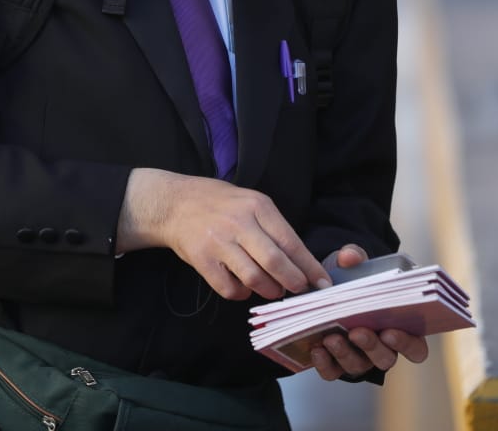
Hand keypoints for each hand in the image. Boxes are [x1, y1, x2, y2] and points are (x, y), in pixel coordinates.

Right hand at [116, 168, 330, 300]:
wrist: (174, 204)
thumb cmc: (219, 204)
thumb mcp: (250, 202)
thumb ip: (273, 228)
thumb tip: (301, 262)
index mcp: (257, 206)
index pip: (290, 241)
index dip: (309, 266)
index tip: (323, 283)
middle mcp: (239, 222)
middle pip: (275, 261)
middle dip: (293, 282)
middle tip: (300, 291)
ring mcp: (218, 241)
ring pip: (254, 278)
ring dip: (269, 291)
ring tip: (272, 290)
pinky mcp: (202, 259)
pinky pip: (229, 288)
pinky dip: (241, 294)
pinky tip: (243, 288)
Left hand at [310, 244, 429, 380]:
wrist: (327, 288)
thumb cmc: (354, 281)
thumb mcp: (356, 265)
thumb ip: (355, 257)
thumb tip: (349, 256)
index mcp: (400, 328)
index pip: (416, 347)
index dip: (407, 344)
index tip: (390, 331)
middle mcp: (382, 348)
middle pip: (385, 359)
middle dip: (372, 346)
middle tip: (357, 332)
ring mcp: (359, 358)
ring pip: (357, 365)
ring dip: (345, 353)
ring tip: (331, 337)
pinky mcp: (335, 364)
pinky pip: (332, 372)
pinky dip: (325, 363)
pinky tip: (316, 349)